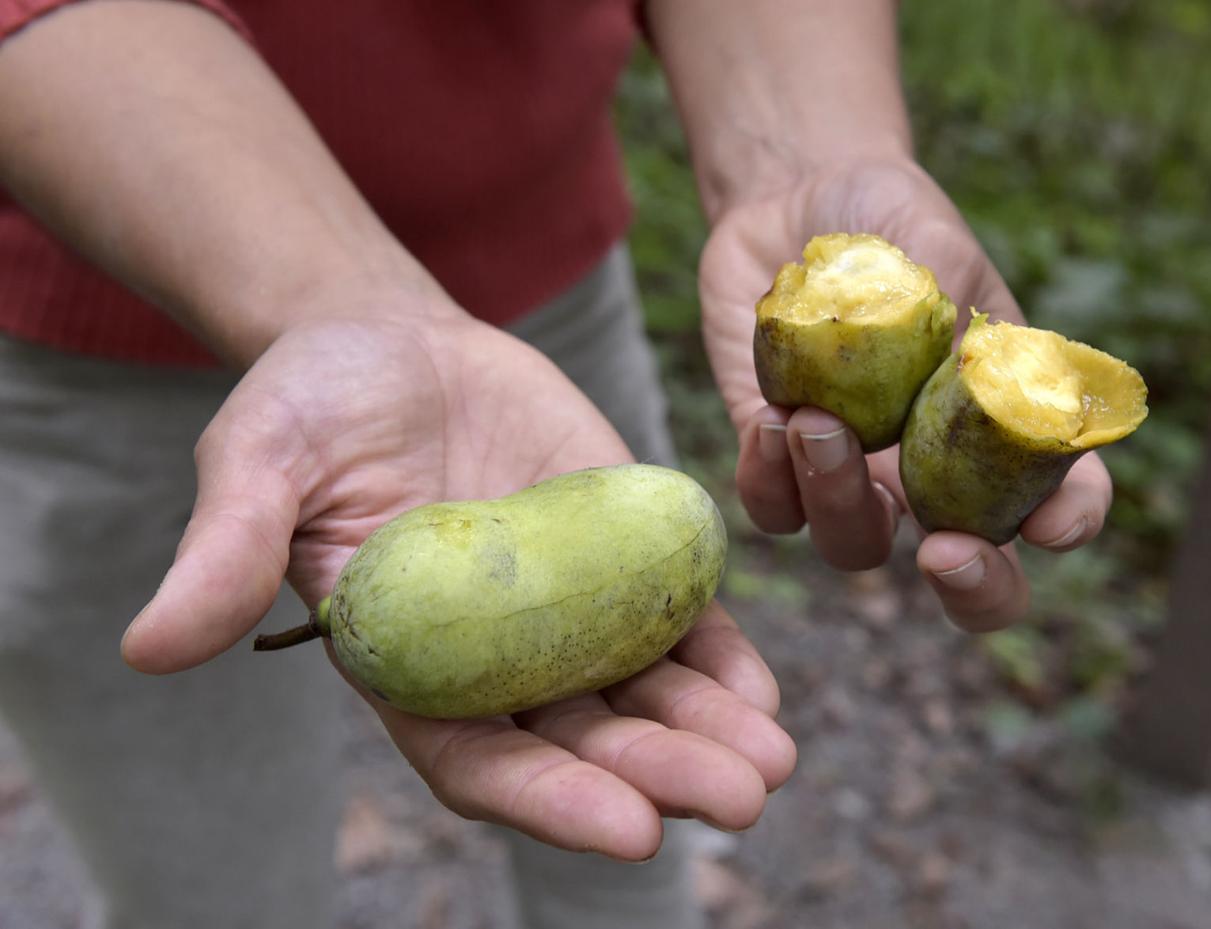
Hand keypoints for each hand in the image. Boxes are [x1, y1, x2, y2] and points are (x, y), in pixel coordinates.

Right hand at [120, 308, 795, 859]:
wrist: (394, 340)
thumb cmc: (313, 403)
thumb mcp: (260, 461)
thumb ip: (226, 548)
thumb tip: (148, 646)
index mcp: (409, 661)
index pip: (478, 757)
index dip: (549, 800)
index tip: (630, 829)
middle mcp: (495, 655)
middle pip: (583, 740)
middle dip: (660, 775)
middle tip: (740, 797)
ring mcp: (566, 609)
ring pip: (644, 694)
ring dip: (710, 734)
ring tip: (773, 760)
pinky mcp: (618, 552)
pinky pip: (677, 617)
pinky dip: (721, 657)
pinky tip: (766, 691)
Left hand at [700, 159, 1112, 631]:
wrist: (796, 198)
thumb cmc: (890, 221)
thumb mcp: (941, 253)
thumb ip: (961, 317)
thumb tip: (981, 379)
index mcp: (997, 425)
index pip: (1059, 500)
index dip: (1070, 526)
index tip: (1053, 525)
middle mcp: (932, 470)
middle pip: (970, 578)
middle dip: (972, 590)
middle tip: (944, 555)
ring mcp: (853, 472)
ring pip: (857, 547)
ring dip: (839, 500)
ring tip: (815, 423)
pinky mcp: (776, 457)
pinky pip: (774, 508)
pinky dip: (770, 478)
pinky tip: (770, 418)